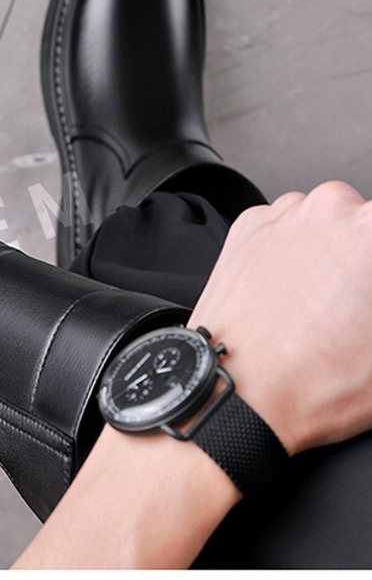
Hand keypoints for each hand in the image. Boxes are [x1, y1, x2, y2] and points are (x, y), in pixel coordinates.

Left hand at [189, 180, 371, 455]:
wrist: (239, 389)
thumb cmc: (318, 379)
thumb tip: (367, 296)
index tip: (366, 297)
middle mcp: (330, 208)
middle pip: (364, 225)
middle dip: (364, 258)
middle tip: (355, 305)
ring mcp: (284, 213)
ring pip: (325, 221)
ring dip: (329, 250)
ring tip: (320, 304)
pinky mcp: (248, 226)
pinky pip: (282, 228)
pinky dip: (288, 252)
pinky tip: (288, 293)